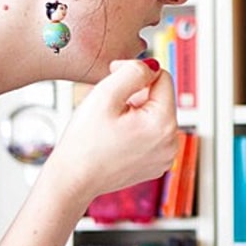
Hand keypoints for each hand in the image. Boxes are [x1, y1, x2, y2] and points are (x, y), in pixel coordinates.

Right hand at [49, 58, 179, 200]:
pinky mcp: (157, 163)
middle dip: (136, 94)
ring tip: (111, 123)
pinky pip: (152, 133)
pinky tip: (116, 137)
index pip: (163, 78)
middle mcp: (171, 142)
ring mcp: (166, 156)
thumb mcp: (105, 95)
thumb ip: (132, 72)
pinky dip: (136, 128)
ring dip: (135, 111)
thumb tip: (151, 66)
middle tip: (109, 106)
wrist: (73, 179)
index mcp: (164, 124)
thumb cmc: (84, 141)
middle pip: (160, 97)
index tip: (113, 77)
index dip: (136, 72)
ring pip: (155, 114)